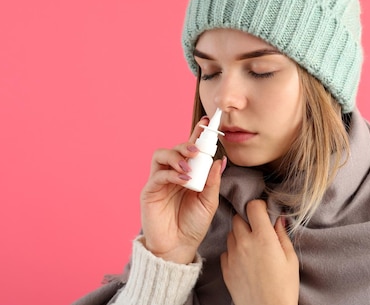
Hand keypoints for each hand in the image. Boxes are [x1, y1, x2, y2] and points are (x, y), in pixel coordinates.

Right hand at [140, 116, 224, 263]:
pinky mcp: (149, 192)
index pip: (191, 149)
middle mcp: (172, 173)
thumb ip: (213, 181)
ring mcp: (159, 181)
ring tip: (189, 167)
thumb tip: (220, 160)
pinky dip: (171, 174)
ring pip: (162, 155)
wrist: (178, 248)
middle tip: (198, 150)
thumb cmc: (193, 225)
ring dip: (176, 156)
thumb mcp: (209, 202)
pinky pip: (158, 175)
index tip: (206, 121)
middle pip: (176, 148)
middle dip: (187, 144)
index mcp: (188, 173)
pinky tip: (184, 180)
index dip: (197, 134)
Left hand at [220, 200, 298, 304]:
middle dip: (247, 220)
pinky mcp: (225, 268)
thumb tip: (278, 219)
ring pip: (231, 233)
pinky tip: (244, 260)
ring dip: (240, 235)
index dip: (258, 206)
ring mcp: (232, 256)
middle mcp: (244, 243)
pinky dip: (233, 251)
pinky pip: (226, 251)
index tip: (263, 212)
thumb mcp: (291, 259)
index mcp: (263, 238)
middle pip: (238, 218)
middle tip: (257, 229)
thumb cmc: (284, 288)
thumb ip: (282, 235)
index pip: (252, 207)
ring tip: (252, 246)